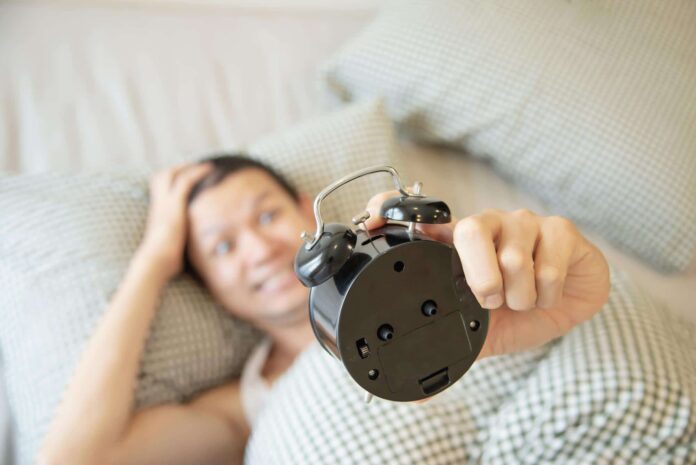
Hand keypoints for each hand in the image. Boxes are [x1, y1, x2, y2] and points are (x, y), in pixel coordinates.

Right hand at [137, 163, 212, 279]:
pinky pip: (186, 180)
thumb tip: (186, 261)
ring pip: (171, 173)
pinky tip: (210, 169)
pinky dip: (197, 172)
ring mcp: (165, 203)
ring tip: (206, 166)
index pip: (158, 191)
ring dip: (188, 167)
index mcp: (156, 215)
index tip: (183, 179)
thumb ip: (177, 247)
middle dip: (177, 169)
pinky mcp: (175, 204)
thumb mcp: (170, 250)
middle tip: (193, 167)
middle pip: (160, 176)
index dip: (169, 182)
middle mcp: (158, 205)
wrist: (156, 261)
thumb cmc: (163, 263)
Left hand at [364, 192, 609, 358]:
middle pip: (470, 230)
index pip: (421, 215)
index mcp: (457, 244)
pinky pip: (550, 263)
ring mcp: (523, 222)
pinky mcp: (560, 229)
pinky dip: (549, 293)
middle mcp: (487, 225)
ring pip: (515, 256)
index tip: (375, 222)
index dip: (395, 210)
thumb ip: (446, 346)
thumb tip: (414, 394)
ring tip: (522, 301)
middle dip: (481, 277)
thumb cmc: (516, 311)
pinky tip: (547, 293)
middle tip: (489, 301)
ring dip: (521, 295)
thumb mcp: (476, 330)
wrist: (568, 308)